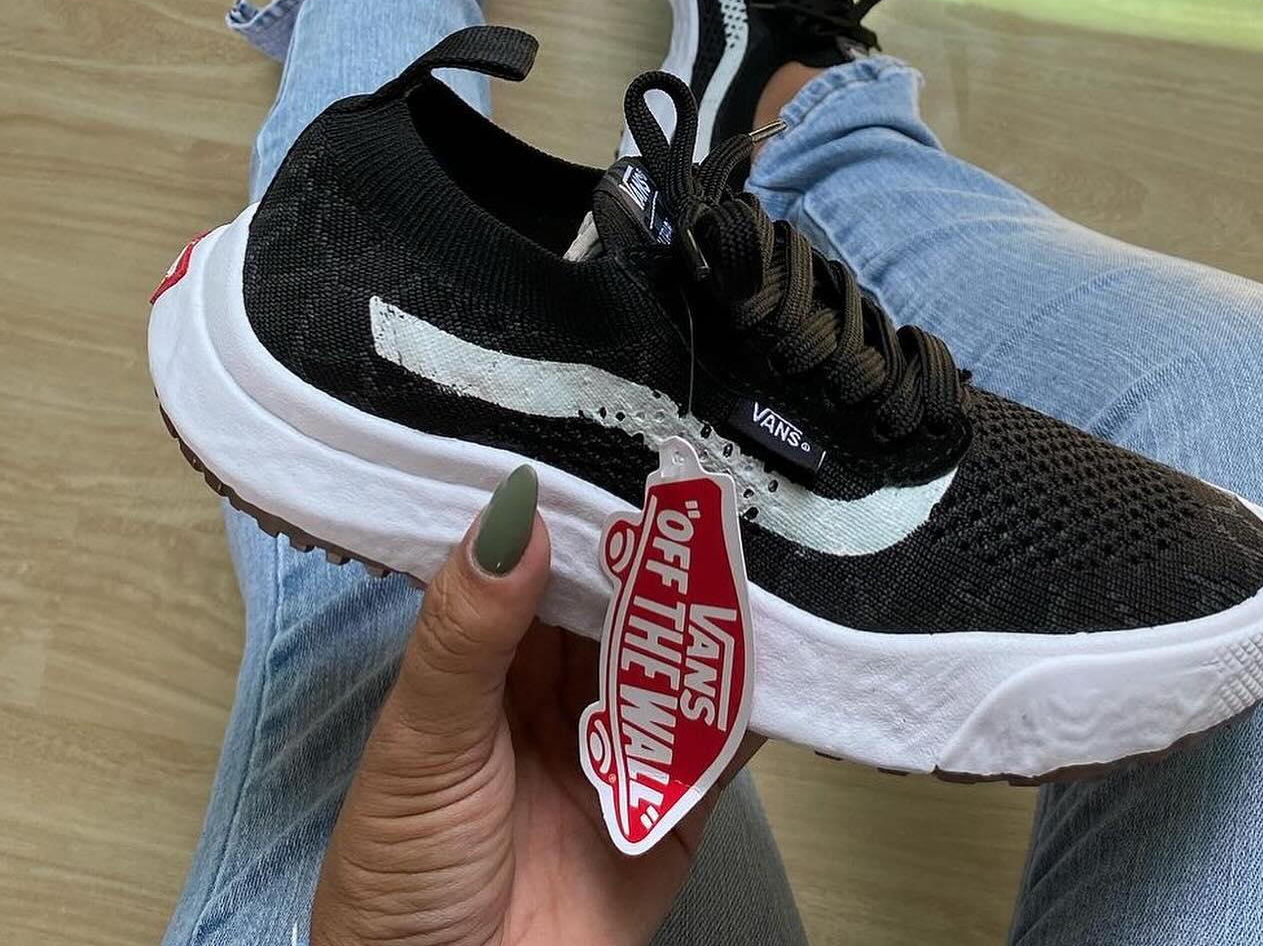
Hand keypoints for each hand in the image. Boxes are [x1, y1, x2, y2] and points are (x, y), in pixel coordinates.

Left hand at [310, 465, 757, 945]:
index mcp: (492, 666)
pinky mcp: (676, 803)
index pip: (546, 570)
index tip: (630, 452)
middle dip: (664, 560)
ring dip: (716, 617)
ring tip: (761, 547)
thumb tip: (513, 508)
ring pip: (678, 663)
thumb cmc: (409, 874)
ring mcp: (623, 745)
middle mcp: (560, 693)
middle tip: (713, 488)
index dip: (585, 518)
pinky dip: (756, 699)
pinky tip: (789, 648)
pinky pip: (724, 740)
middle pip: (621, 610)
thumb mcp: (423, 744)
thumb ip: (466, 633)